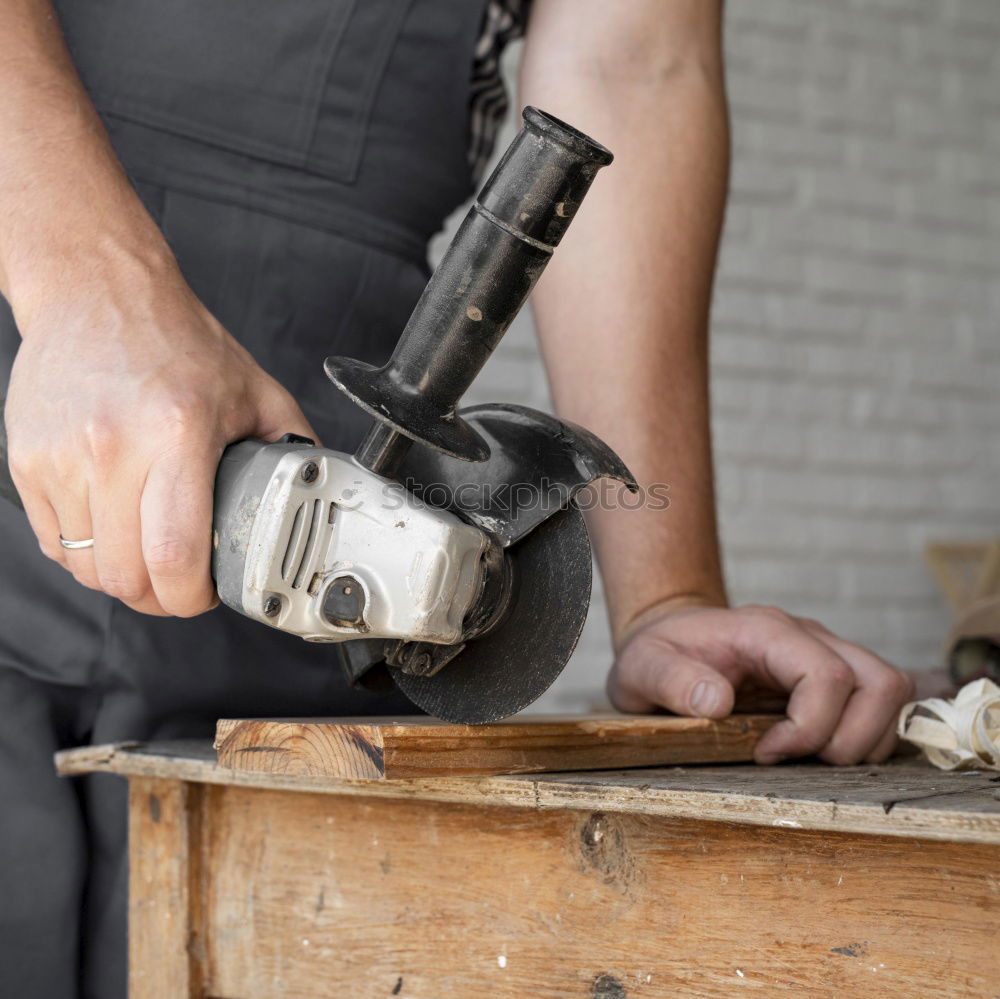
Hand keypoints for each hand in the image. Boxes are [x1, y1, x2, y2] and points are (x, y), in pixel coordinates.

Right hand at [5, 243, 314, 615]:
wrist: (96, 292)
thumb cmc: (176, 340)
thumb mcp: (254, 388)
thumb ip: (290, 444)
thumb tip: (318, 490)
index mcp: (178, 433)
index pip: (175, 554)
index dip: (190, 597)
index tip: (203, 595)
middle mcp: (112, 447)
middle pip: (125, 575)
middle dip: (158, 598)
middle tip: (179, 586)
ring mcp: (61, 456)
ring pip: (86, 566)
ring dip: (120, 577)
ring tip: (147, 555)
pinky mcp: (27, 460)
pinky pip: (53, 541)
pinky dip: (86, 553)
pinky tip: (113, 532)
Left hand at [607, 602, 915, 764]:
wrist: (667, 638)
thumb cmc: (657, 653)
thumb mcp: (641, 666)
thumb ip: (670, 680)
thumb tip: (715, 703)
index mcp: (764, 631)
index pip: (827, 674)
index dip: (809, 726)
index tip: (765, 753)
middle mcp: (807, 636)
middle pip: (880, 682)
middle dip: (849, 740)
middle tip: (795, 762)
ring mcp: (826, 653)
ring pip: (891, 692)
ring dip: (864, 741)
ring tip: (808, 759)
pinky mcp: (833, 676)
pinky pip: (878, 705)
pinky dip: (864, 737)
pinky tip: (817, 753)